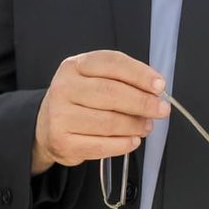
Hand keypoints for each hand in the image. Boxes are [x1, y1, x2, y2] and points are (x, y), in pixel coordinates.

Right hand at [32, 50, 169, 173]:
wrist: (47, 126)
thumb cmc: (78, 100)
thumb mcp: (94, 79)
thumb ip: (122, 80)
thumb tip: (154, 91)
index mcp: (74, 66)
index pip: (111, 63)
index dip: (139, 73)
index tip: (159, 85)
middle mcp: (64, 88)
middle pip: (111, 93)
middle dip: (142, 102)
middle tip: (161, 109)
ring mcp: (60, 116)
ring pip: (108, 121)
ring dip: (135, 125)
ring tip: (146, 126)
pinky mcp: (62, 141)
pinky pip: (101, 145)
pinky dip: (123, 144)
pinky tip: (132, 140)